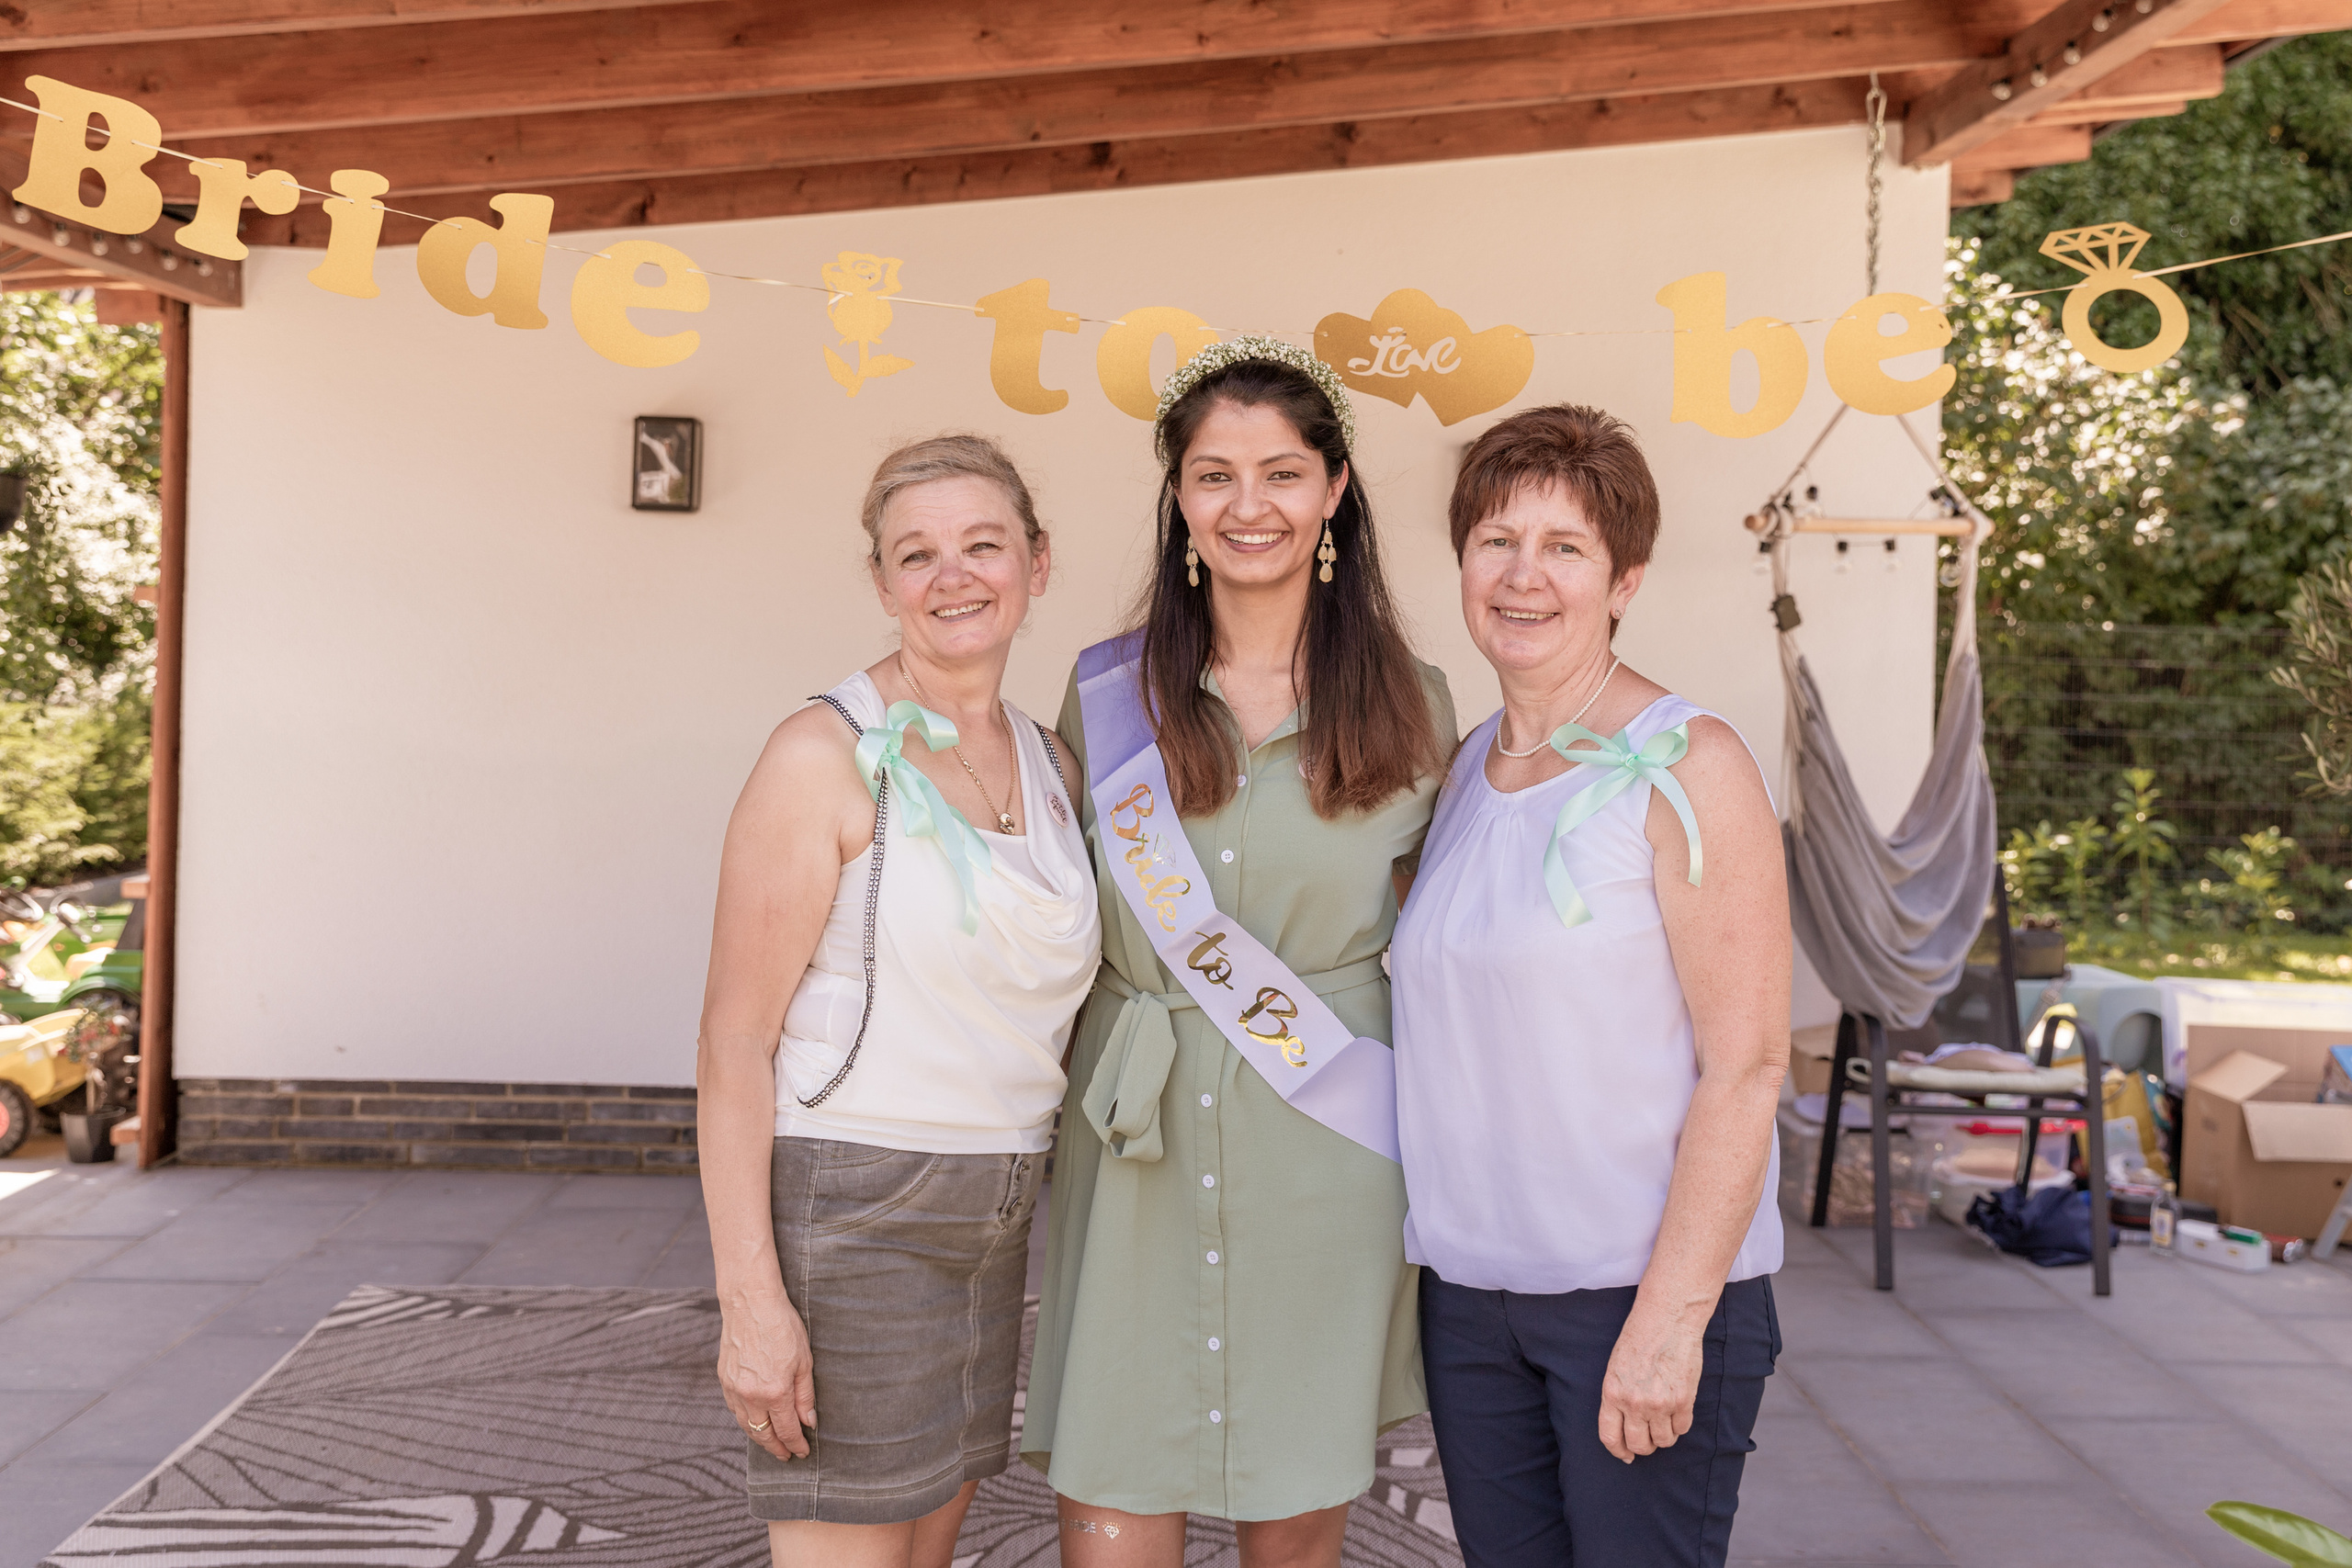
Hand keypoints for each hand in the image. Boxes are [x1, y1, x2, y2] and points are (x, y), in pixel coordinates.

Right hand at [717, 1294, 817, 1460]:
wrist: (750, 1303)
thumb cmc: (782, 1326)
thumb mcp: (804, 1360)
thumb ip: (805, 1395)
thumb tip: (809, 1422)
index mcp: (775, 1392)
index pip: (787, 1430)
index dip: (796, 1444)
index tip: (803, 1452)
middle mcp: (751, 1396)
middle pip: (764, 1434)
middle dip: (776, 1448)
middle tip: (787, 1455)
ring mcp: (734, 1389)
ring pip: (746, 1426)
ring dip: (760, 1438)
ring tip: (772, 1444)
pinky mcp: (724, 1380)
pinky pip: (735, 1410)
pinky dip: (746, 1421)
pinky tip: (755, 1422)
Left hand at [1597, 1305, 1705, 1462]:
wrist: (1666, 1320)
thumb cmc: (1638, 1340)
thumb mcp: (1615, 1369)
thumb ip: (1618, 1398)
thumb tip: (1624, 1428)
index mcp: (1612, 1393)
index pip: (1610, 1437)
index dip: (1619, 1451)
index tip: (1626, 1455)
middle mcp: (1634, 1403)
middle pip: (1639, 1445)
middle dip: (1644, 1447)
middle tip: (1649, 1438)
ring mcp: (1660, 1403)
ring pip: (1664, 1441)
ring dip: (1664, 1436)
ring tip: (1664, 1419)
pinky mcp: (1683, 1400)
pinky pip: (1682, 1428)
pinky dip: (1680, 1424)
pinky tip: (1677, 1409)